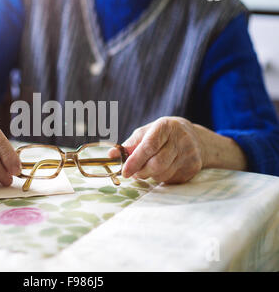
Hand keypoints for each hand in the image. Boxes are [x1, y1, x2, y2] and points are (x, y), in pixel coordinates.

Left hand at [121, 117, 247, 183]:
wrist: (196, 138)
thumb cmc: (163, 135)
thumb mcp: (146, 133)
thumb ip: (129, 145)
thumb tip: (110, 155)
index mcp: (165, 127)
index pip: (149, 146)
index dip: (135, 161)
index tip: (125, 171)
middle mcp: (180, 139)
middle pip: (156, 164)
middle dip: (141, 172)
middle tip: (134, 172)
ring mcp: (189, 154)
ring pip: (162, 174)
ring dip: (150, 175)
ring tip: (149, 168)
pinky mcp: (193, 167)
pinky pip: (171, 179)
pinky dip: (161, 177)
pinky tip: (163, 168)